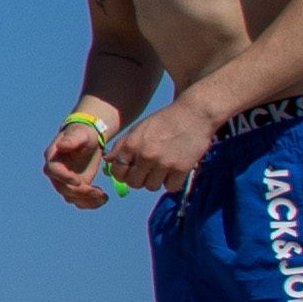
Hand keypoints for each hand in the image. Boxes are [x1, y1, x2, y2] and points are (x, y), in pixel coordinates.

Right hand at [42, 112, 123, 209]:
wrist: (88, 140)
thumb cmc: (84, 134)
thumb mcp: (80, 134)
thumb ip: (72, 140)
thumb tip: (61, 145)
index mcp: (53, 157)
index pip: (53, 171)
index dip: (64, 178)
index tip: (79, 181)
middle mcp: (56, 172)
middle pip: (62, 188)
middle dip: (80, 192)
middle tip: (99, 192)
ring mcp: (65, 181)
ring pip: (70, 197)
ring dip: (87, 201)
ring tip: (103, 196)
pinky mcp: (76, 187)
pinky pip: (79, 201)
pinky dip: (91, 203)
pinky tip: (104, 198)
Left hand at [101, 96, 215, 196]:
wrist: (194, 114)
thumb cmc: (164, 121)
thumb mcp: (138, 129)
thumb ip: (122, 146)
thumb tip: (108, 160)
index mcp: (132, 145)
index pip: (117, 172)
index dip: (122, 174)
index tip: (129, 171)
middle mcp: (146, 156)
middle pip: (134, 183)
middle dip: (139, 179)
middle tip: (147, 171)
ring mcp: (164, 163)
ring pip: (152, 187)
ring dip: (156, 181)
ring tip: (162, 169)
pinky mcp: (182, 168)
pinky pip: (171, 187)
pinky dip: (172, 182)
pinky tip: (174, 172)